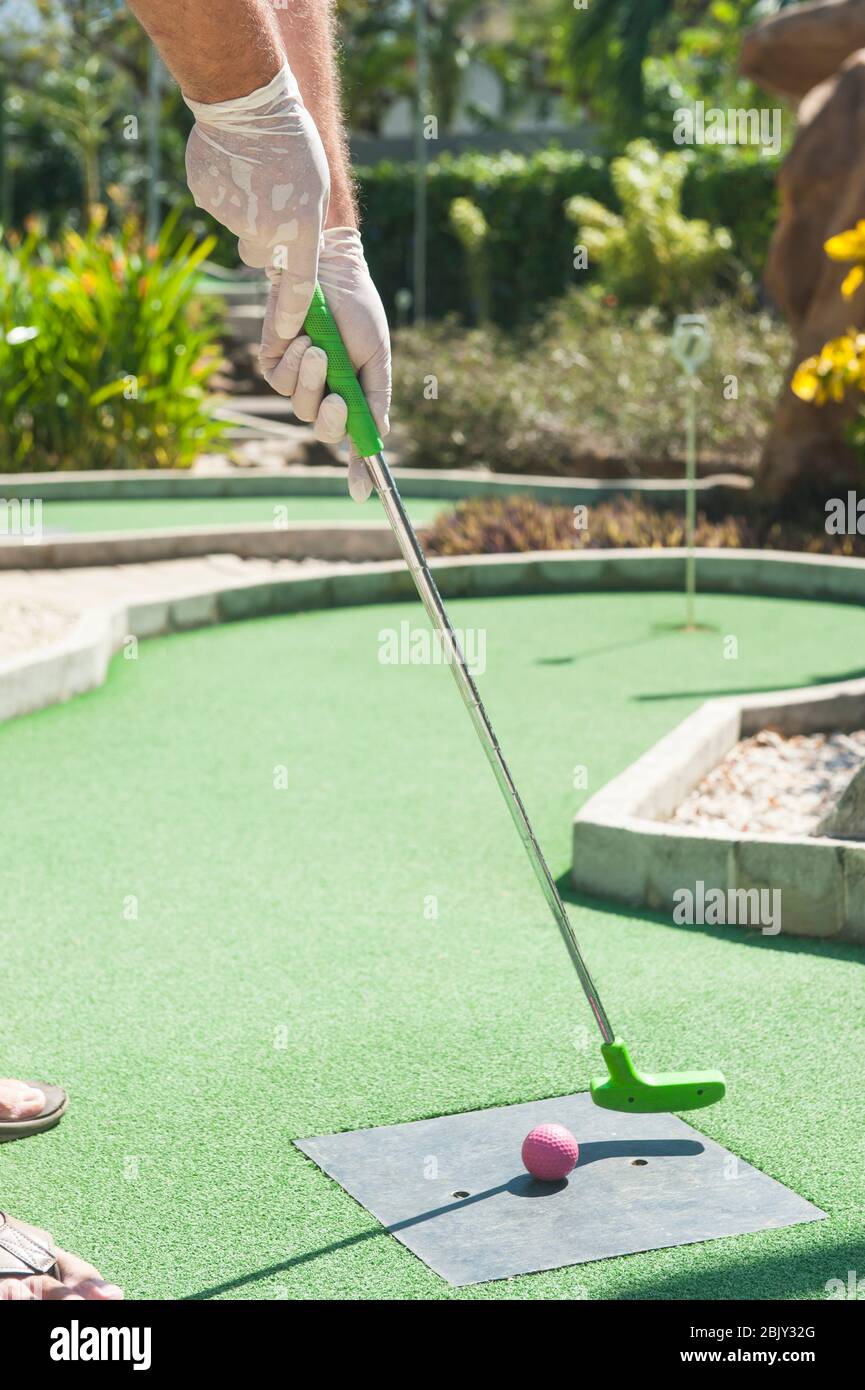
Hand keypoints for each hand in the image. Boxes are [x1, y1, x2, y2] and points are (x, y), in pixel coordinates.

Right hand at [184, 62, 328, 341]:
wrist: (249, 101)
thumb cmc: (293, 141)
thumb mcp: (314, 188)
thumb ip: (300, 228)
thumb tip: (277, 257)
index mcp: (300, 229)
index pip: (298, 287)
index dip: (291, 313)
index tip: (286, 332)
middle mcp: (265, 231)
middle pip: (260, 255)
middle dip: (263, 238)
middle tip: (268, 200)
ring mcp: (231, 217)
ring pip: (236, 227)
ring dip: (242, 209)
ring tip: (251, 172)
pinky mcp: (206, 199)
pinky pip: (215, 205)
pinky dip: (221, 190)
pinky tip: (230, 163)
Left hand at [259, 227, 390, 501]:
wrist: (330, 268)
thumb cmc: (358, 310)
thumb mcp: (375, 357)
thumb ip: (375, 397)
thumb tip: (379, 437)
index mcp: (353, 396)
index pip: (355, 441)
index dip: (358, 470)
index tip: (361, 493)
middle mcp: (324, 393)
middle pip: (324, 430)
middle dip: (330, 418)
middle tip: (338, 398)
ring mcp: (297, 379)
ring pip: (300, 406)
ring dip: (310, 381)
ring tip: (318, 347)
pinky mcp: (272, 361)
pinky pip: (279, 381)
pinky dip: (292, 363)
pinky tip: (302, 338)